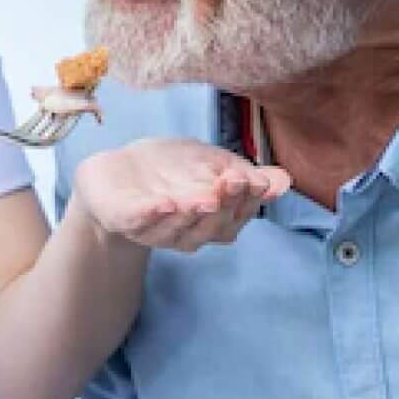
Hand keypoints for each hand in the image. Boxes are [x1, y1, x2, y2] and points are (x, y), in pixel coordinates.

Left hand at [73, 138, 289, 252]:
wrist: (116, 171)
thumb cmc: (170, 170)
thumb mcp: (211, 164)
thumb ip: (243, 174)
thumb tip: (282, 181)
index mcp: (211, 223)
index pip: (236, 217)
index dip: (247, 201)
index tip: (255, 181)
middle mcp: (186, 234)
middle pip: (211, 227)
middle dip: (225, 205)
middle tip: (235, 181)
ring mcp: (154, 231)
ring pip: (179, 229)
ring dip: (194, 213)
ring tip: (208, 196)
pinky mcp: (124, 220)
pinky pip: (140, 222)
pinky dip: (153, 214)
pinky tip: (166, 202)